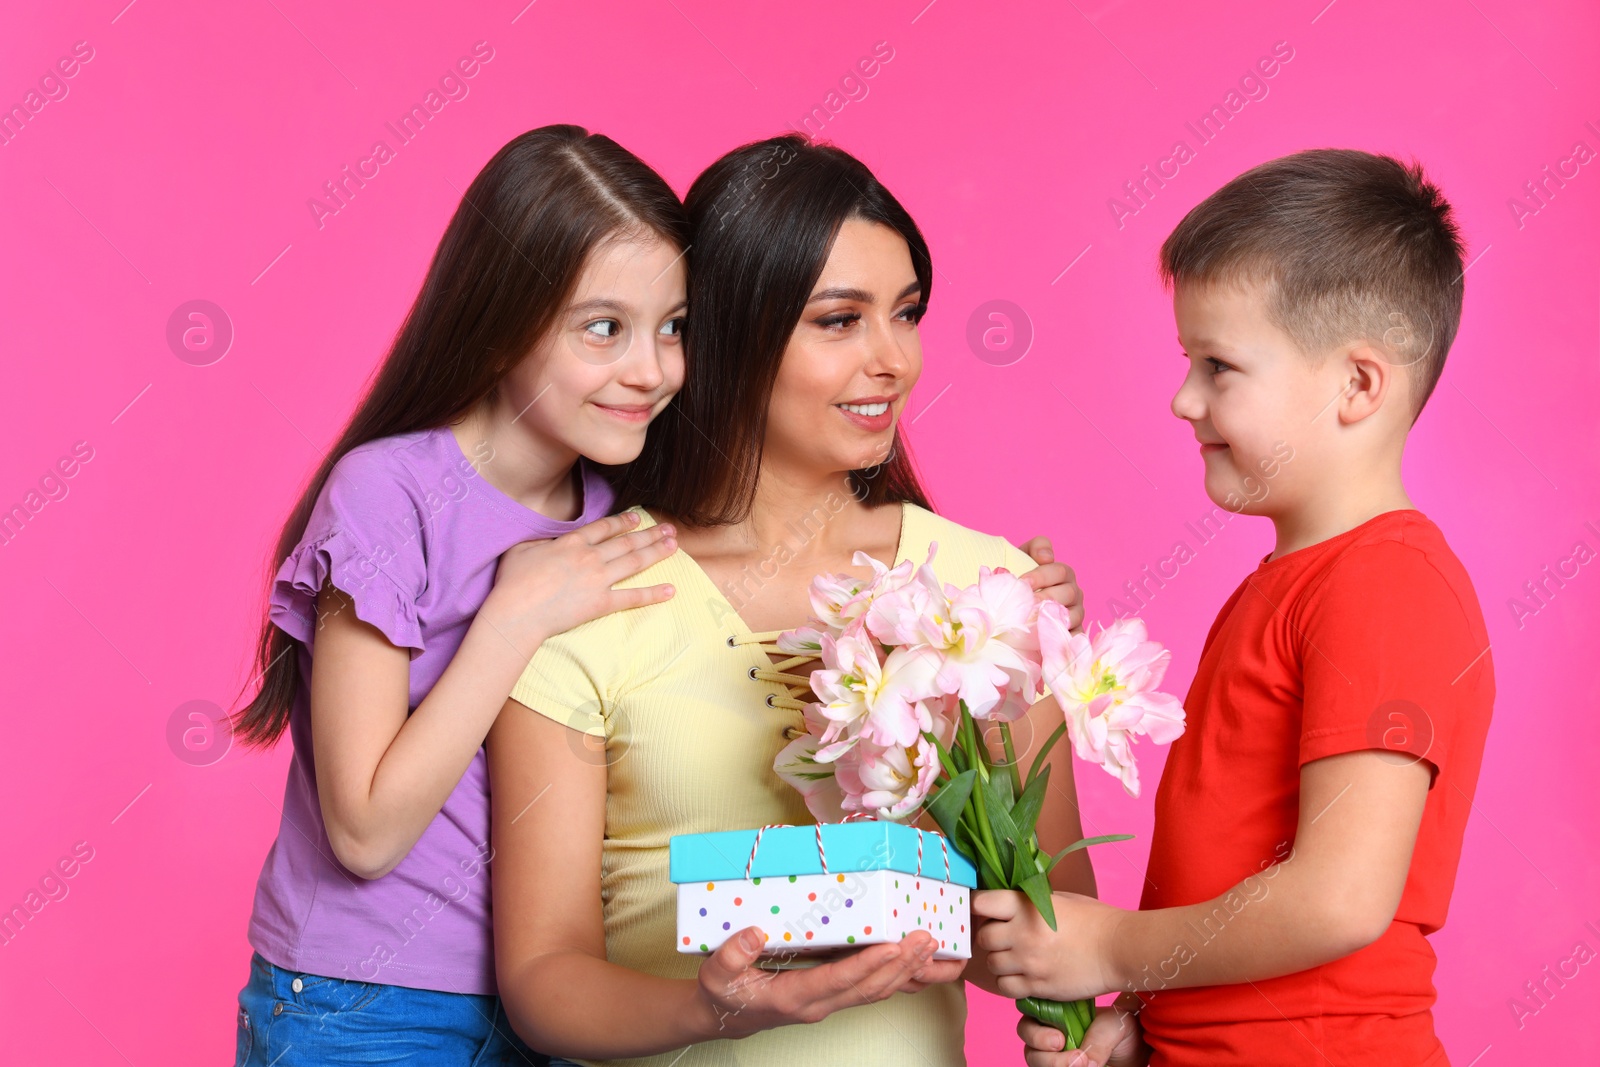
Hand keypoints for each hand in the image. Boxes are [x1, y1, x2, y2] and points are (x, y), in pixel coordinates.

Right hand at [481, 511, 677, 653]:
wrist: (517, 611)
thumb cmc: (513, 582)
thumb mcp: (520, 550)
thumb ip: (538, 542)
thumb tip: (545, 541)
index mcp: (572, 542)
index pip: (604, 528)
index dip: (623, 521)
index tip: (636, 517)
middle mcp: (590, 556)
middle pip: (627, 542)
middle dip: (650, 533)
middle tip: (668, 528)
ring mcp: (598, 579)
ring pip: (635, 561)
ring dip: (657, 552)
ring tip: (674, 545)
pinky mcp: (601, 603)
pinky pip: (632, 597)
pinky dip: (653, 594)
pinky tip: (671, 590)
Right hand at [694, 927, 951, 1038]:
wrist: (727, 1015)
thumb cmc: (724, 992)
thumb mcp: (717, 973)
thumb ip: (733, 954)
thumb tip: (754, 932)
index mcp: (793, 997)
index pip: (838, 981)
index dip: (867, 965)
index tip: (893, 948)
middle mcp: (818, 1004)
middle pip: (868, 988)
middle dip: (901, 964)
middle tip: (926, 939)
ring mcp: (828, 1002)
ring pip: (875, 991)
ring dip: (905, 970)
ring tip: (930, 946)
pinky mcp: (832, 996)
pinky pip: (870, 990)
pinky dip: (896, 977)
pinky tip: (914, 962)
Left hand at [973, 889, 1122, 1002]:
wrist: (1118, 949)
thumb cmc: (1093, 919)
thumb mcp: (1058, 899)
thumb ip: (1029, 901)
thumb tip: (1005, 904)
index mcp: (1026, 905)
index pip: (981, 903)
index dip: (979, 906)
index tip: (984, 909)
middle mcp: (1022, 933)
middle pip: (983, 937)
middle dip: (991, 937)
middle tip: (1004, 937)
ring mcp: (1028, 962)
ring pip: (991, 964)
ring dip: (1000, 961)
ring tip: (1016, 957)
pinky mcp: (1037, 986)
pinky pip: (1005, 987)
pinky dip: (1009, 982)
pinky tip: (1022, 975)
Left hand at [1016, 536, 1083, 632]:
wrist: (1015, 607)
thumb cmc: (1021, 582)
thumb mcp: (1024, 557)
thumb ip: (1036, 547)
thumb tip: (1046, 557)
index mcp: (1064, 574)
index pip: (1059, 571)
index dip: (1042, 576)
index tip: (1022, 583)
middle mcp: (1074, 593)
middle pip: (1068, 593)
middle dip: (1047, 598)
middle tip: (1027, 604)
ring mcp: (1076, 614)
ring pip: (1073, 615)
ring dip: (1054, 618)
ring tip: (1035, 622)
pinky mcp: (1073, 634)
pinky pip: (1074, 637)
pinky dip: (1064, 639)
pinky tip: (1048, 640)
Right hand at [1020, 994, 1147, 1066]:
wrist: (1135, 1049)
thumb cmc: (1120, 1029)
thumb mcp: (1112, 1027)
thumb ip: (1096, 1041)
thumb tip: (1086, 1064)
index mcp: (1053, 1014)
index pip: (1029, 1020)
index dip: (1036, 1032)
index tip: (1060, 1038)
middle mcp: (1048, 1035)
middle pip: (1028, 1047)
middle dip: (1046, 1055)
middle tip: (1074, 1056)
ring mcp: (1052, 1056)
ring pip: (1035, 1062)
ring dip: (1054, 1066)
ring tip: (1083, 1065)